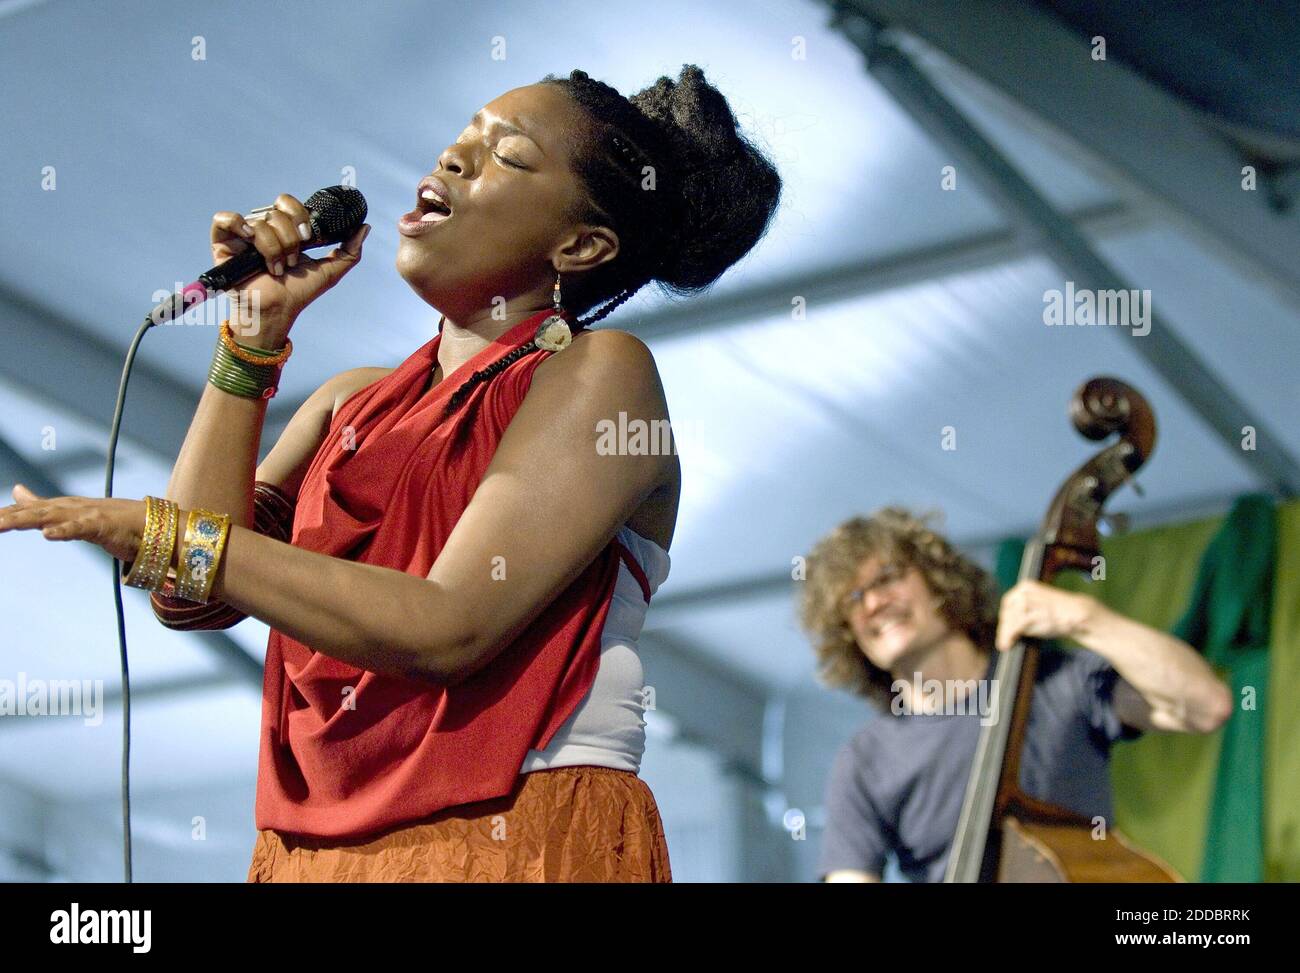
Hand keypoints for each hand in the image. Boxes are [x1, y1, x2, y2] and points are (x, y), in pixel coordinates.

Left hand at [0, 484, 149, 562]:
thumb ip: (41, 504)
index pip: (24, 511)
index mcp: (59, 507)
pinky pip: (80, 529)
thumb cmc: (111, 520)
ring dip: (24, 521)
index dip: (3, 515)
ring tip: (1, 525)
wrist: (149, 524)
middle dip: (6, 518)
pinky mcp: (101, 526)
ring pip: (49, 518)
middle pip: (30, 513)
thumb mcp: (69, 512)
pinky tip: (48, 534)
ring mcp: (85, 515)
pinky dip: (64, 531)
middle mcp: (68, 508)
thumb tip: (16, 490)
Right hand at [211, 192, 369, 344]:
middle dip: (289, 239)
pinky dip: (237, 225)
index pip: (290, 203)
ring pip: (259, 222)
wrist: (276, 311)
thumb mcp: (330, 271)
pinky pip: (225, 219)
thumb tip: (365, 227)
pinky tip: (248, 240)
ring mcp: (242, 234)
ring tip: (274, 268)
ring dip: (273, 249)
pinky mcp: (222, 242)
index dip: (300, 218)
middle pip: (276, 212)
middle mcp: (263, 228)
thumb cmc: (299, 293)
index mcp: (285, 229)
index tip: (307, 241)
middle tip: (291, 260)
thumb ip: (350, 250)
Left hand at [995, 579, 1097, 650]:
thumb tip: (1006, 626)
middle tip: (1002, 641)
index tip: (1003, 630)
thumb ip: (1023, 611)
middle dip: (1004, 628)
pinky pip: (1016, 626)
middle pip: (1007, 612)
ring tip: (1004, 644)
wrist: (1079, 612)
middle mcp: (1024, 591)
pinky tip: (1007, 643)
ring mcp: (1029, 601)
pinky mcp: (1034, 612)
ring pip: (1010, 620)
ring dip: (1005, 634)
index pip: (1008, 603)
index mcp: (1025, 586)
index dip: (1004, 618)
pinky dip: (1010, 636)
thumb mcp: (1038, 606)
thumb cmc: (1058, 613)